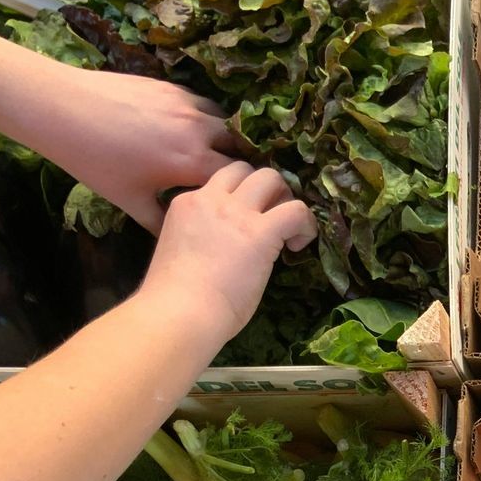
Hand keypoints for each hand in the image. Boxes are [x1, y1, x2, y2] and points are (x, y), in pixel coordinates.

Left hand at [21, 61, 241, 230]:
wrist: (63, 109)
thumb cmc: (96, 161)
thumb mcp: (130, 201)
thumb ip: (161, 222)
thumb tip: (180, 236)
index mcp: (192, 162)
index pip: (240, 177)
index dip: (245, 188)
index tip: (244, 197)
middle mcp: (198, 130)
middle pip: (237, 145)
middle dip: (237, 160)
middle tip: (229, 175)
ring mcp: (185, 104)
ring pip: (222, 120)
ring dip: (222, 136)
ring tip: (209, 150)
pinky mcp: (170, 87)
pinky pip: (200, 103)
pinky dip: (202, 117)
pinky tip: (185, 128)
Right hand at [138, 163, 318, 343]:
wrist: (178, 312)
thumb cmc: (175, 298)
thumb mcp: (181, 253)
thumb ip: (201, 240)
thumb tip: (225, 251)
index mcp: (186, 204)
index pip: (218, 183)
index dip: (237, 197)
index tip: (244, 223)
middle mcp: (210, 199)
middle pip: (244, 169)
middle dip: (263, 188)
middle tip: (271, 218)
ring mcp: (236, 212)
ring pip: (271, 178)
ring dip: (285, 200)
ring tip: (287, 230)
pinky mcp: (261, 231)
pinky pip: (296, 210)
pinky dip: (305, 224)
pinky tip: (298, 245)